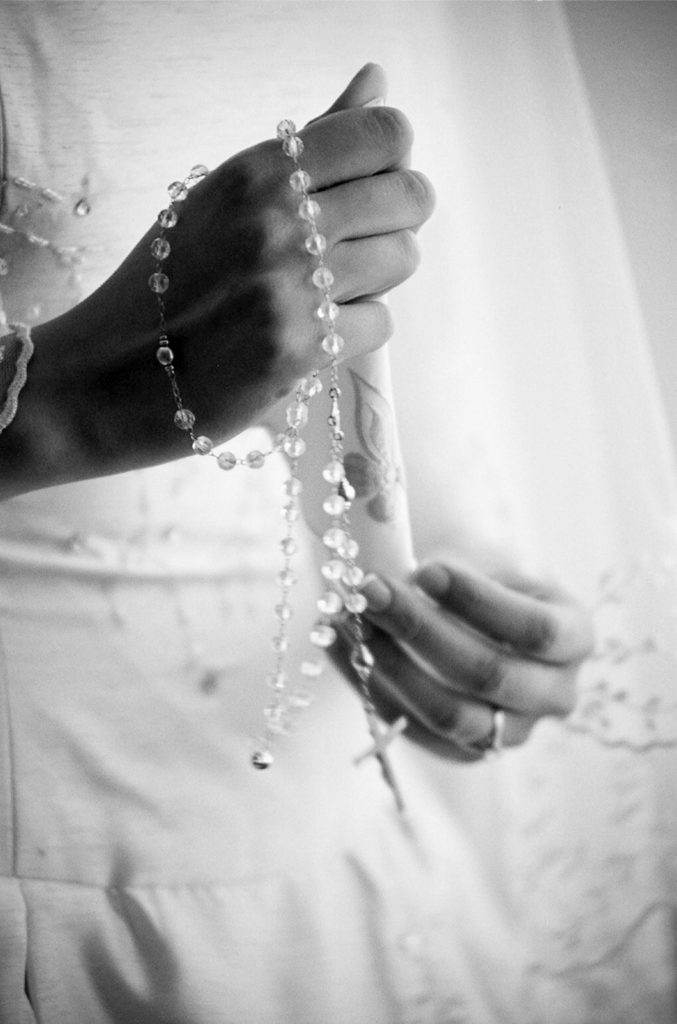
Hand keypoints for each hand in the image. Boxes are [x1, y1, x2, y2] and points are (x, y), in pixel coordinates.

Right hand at [2, 65, 433, 493]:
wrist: (111, 375)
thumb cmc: (167, 281)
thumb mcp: (226, 196)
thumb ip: (309, 143)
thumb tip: (376, 81)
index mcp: (256, 170)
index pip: (382, 134)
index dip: (394, 158)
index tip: (375, 182)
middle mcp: (276, 220)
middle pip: (409, 196)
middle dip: (398, 218)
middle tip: (363, 239)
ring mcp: (289, 287)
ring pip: (400, 259)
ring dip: (376, 276)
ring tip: (327, 288)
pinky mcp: (299, 351)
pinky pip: (379, 322)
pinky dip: (353, 331)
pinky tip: (311, 331)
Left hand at [332, 559, 593, 760]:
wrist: (476, 612)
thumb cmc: (484, 579)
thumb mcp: (485, 562)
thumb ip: (449, 571)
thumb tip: (383, 570)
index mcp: (574, 637)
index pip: (536, 630)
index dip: (477, 601)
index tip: (425, 569)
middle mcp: (555, 694)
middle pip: (488, 675)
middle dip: (421, 629)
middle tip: (370, 589)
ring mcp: (512, 731)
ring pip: (450, 715)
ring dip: (389, 663)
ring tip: (347, 617)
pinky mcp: (465, 752)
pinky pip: (413, 729)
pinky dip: (368, 684)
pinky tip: (336, 641)